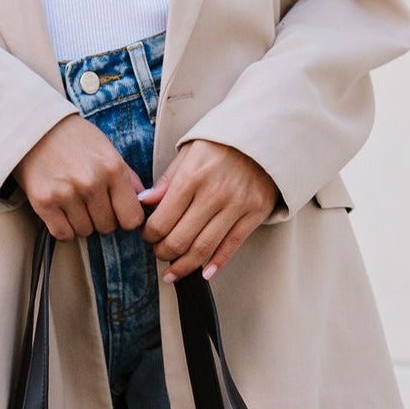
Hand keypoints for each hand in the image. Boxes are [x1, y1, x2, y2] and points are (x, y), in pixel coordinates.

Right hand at [14, 113, 148, 239]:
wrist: (35, 127)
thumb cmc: (75, 139)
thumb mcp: (108, 150)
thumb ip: (128, 177)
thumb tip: (144, 201)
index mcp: (113, 168)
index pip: (131, 218)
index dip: (125, 218)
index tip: (117, 212)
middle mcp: (91, 182)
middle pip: (107, 227)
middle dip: (101, 219)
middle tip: (90, 202)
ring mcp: (66, 193)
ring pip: (85, 232)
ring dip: (81, 222)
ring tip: (73, 201)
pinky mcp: (44, 202)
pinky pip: (63, 233)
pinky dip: (63, 228)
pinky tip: (61, 211)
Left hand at [138, 140, 277, 281]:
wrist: (265, 135)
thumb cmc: (222, 143)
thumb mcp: (189, 152)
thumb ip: (167, 180)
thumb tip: (143, 202)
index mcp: (192, 177)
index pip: (162, 220)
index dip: (150, 235)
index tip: (148, 236)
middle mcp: (214, 194)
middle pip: (180, 239)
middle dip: (163, 253)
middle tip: (159, 253)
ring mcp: (237, 205)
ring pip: (204, 248)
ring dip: (184, 266)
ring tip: (173, 272)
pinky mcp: (255, 213)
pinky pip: (232, 245)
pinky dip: (216, 263)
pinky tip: (203, 273)